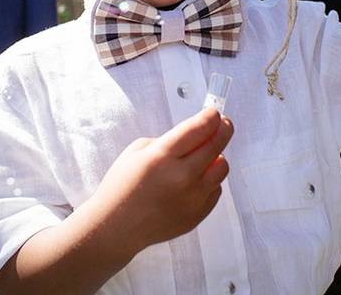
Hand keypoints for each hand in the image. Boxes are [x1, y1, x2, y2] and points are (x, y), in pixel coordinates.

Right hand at [90, 108, 232, 252]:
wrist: (116, 227)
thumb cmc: (121, 185)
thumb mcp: (137, 151)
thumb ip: (168, 141)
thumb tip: (196, 138)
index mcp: (162, 157)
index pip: (198, 129)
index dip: (211, 117)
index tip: (215, 113)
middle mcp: (181, 178)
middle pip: (216, 146)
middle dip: (223, 129)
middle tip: (223, 124)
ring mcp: (192, 199)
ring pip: (222, 169)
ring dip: (217, 157)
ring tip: (205, 157)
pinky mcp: (197, 216)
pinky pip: (215, 191)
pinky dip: (209, 182)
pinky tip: (193, 182)